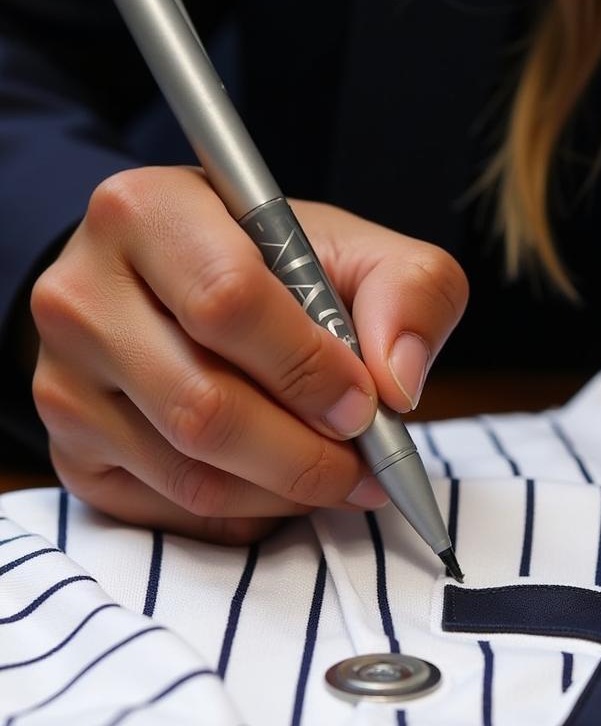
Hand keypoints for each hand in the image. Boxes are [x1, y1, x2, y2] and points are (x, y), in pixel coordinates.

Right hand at [30, 166, 467, 543]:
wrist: (181, 284)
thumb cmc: (275, 265)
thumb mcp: (360, 250)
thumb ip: (409, 293)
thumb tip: (397, 384)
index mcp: (149, 213)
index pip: (227, 303)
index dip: (311, 369)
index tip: (364, 403)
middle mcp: (83, 296)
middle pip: (203, 408)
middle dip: (307, 454)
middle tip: (365, 464)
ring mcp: (65, 382)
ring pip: (191, 474)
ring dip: (286, 492)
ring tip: (335, 473)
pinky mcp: (72, 450)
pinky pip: (172, 510)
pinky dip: (248, 512)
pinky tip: (279, 482)